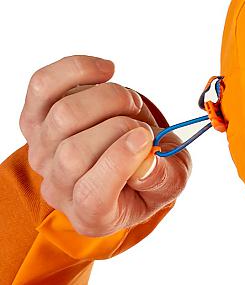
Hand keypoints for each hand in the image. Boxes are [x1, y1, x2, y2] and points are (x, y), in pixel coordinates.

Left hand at [19, 54, 191, 236]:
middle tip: (145, 124)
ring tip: (130, 105)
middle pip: (75, 152)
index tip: (147, 138)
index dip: (118, 163)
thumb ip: (165, 179)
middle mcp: (58, 187)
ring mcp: (41, 152)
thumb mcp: (171, 183)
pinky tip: (106, 70)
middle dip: (120, 126)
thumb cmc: (148, 174)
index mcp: (92, 214)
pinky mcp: (34, 117)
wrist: (126, 155)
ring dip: (109, 99)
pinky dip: (78, 70)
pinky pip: (44, 86)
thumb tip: (147, 162)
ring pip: (64, 115)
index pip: (91, 194)